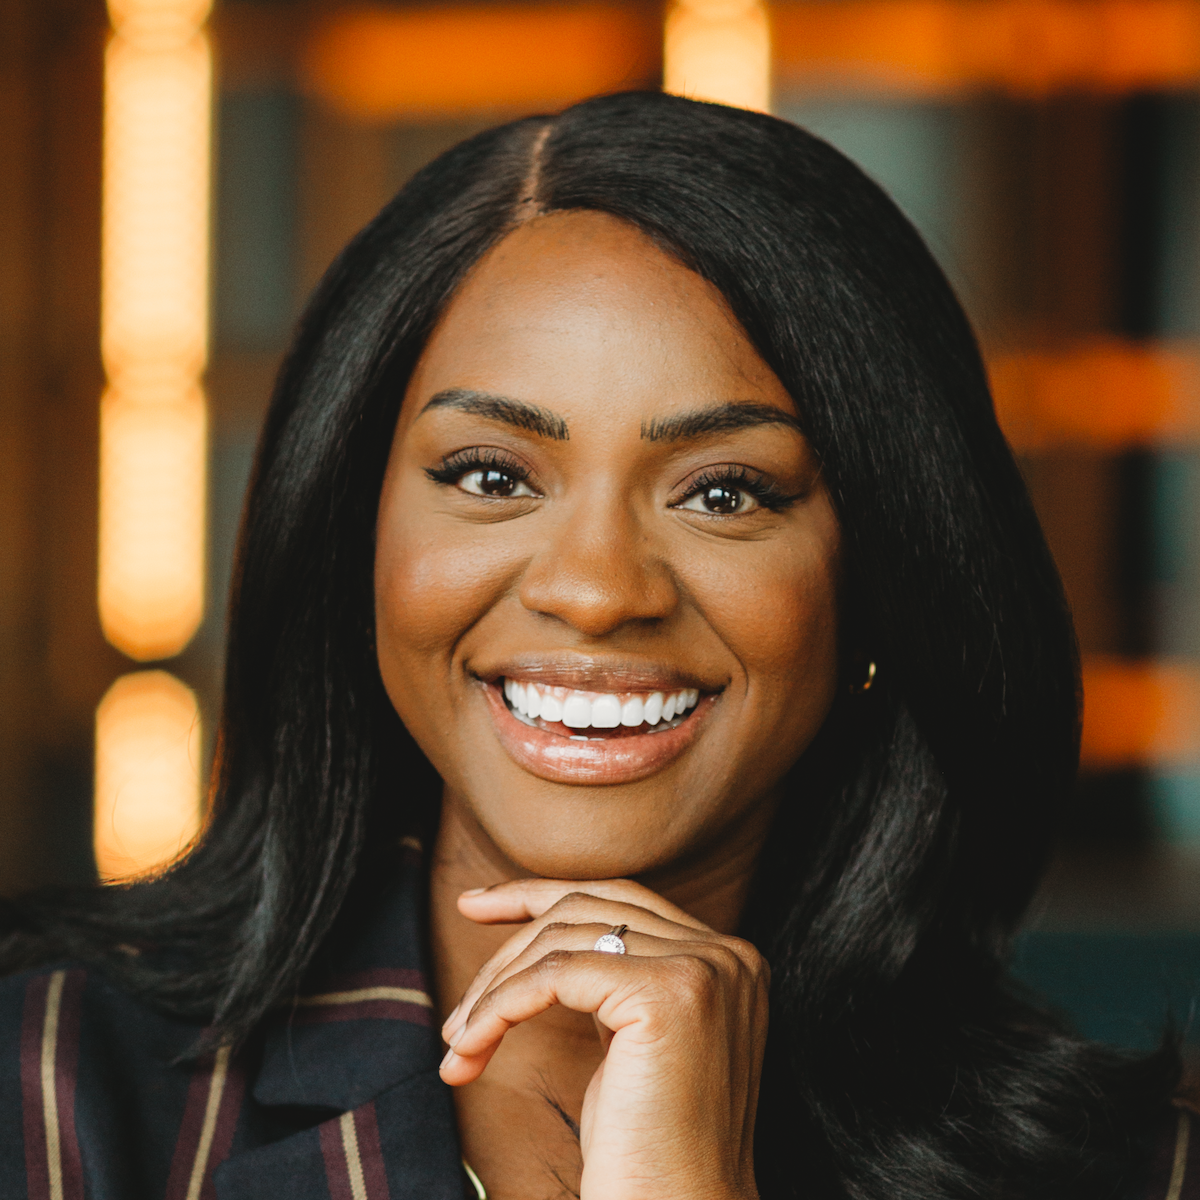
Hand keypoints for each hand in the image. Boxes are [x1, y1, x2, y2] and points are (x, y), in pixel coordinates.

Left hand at [440, 878, 768, 1199]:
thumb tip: (541, 924)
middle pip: (589, 907)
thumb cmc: (646, 1152)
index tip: (478, 906)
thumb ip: (612, 977)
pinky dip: (500, 1006)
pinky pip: (554, 974)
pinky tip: (471, 1047)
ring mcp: (703, 970)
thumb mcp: (628, 1043)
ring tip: (459, 1043)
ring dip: (494, 989)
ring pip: (564, 937)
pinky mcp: (667, 995)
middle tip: (457, 1002)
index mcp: (728, 960)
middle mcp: (727, 954)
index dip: (540, 895)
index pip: (620, 897)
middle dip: (508, 939)